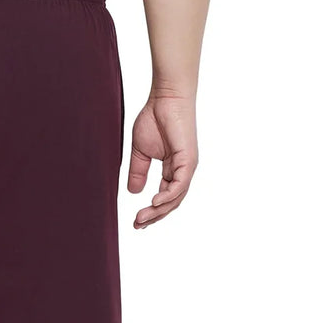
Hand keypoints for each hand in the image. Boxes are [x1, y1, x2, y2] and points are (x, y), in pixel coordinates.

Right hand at [127, 92, 198, 227]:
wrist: (166, 97)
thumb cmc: (155, 118)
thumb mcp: (141, 152)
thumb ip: (138, 172)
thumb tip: (133, 192)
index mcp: (173, 170)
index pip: (164, 197)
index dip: (151, 211)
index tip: (136, 222)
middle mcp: (183, 171)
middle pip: (171, 202)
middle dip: (154, 216)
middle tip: (137, 225)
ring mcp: (187, 166)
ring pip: (175, 197)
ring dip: (159, 210)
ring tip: (142, 218)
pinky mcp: (188, 160)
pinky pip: (180, 184)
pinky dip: (168, 196)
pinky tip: (154, 203)